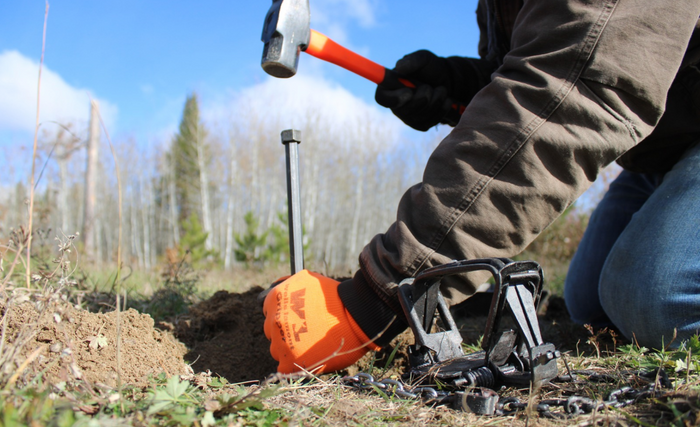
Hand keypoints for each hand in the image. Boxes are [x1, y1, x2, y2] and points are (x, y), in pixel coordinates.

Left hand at [262, 270, 379, 373]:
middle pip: (271, 329)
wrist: (355, 317)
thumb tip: (276, 286)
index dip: (282, 312)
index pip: (267, 308)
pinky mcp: (289, 362)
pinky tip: (309, 356)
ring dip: (289, 347)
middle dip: (286, 330)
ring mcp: (280, 343)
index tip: (294, 316)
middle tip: (306, 330)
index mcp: (275, 298)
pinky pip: (283, 366)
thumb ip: (288, 284)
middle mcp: (273, 320)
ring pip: (276, 348)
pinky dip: (294, 364)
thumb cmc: (335, 298)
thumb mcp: (308, 280)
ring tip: (311, 344)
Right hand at [376, 50, 455, 130]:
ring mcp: (408, 116)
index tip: (409, 92)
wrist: (447, 80)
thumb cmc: (430, 67)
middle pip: (403, 111)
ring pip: (419, 117)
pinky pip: (429, 123)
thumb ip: (412, 61)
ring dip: (435, 102)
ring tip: (441, 89)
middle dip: (422, 99)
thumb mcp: (424, 58)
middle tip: (429, 87)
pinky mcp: (421, 124)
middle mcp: (396, 104)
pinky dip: (441, 110)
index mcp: (390, 87)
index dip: (394, 99)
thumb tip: (399, 67)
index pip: (382, 98)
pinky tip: (446, 100)